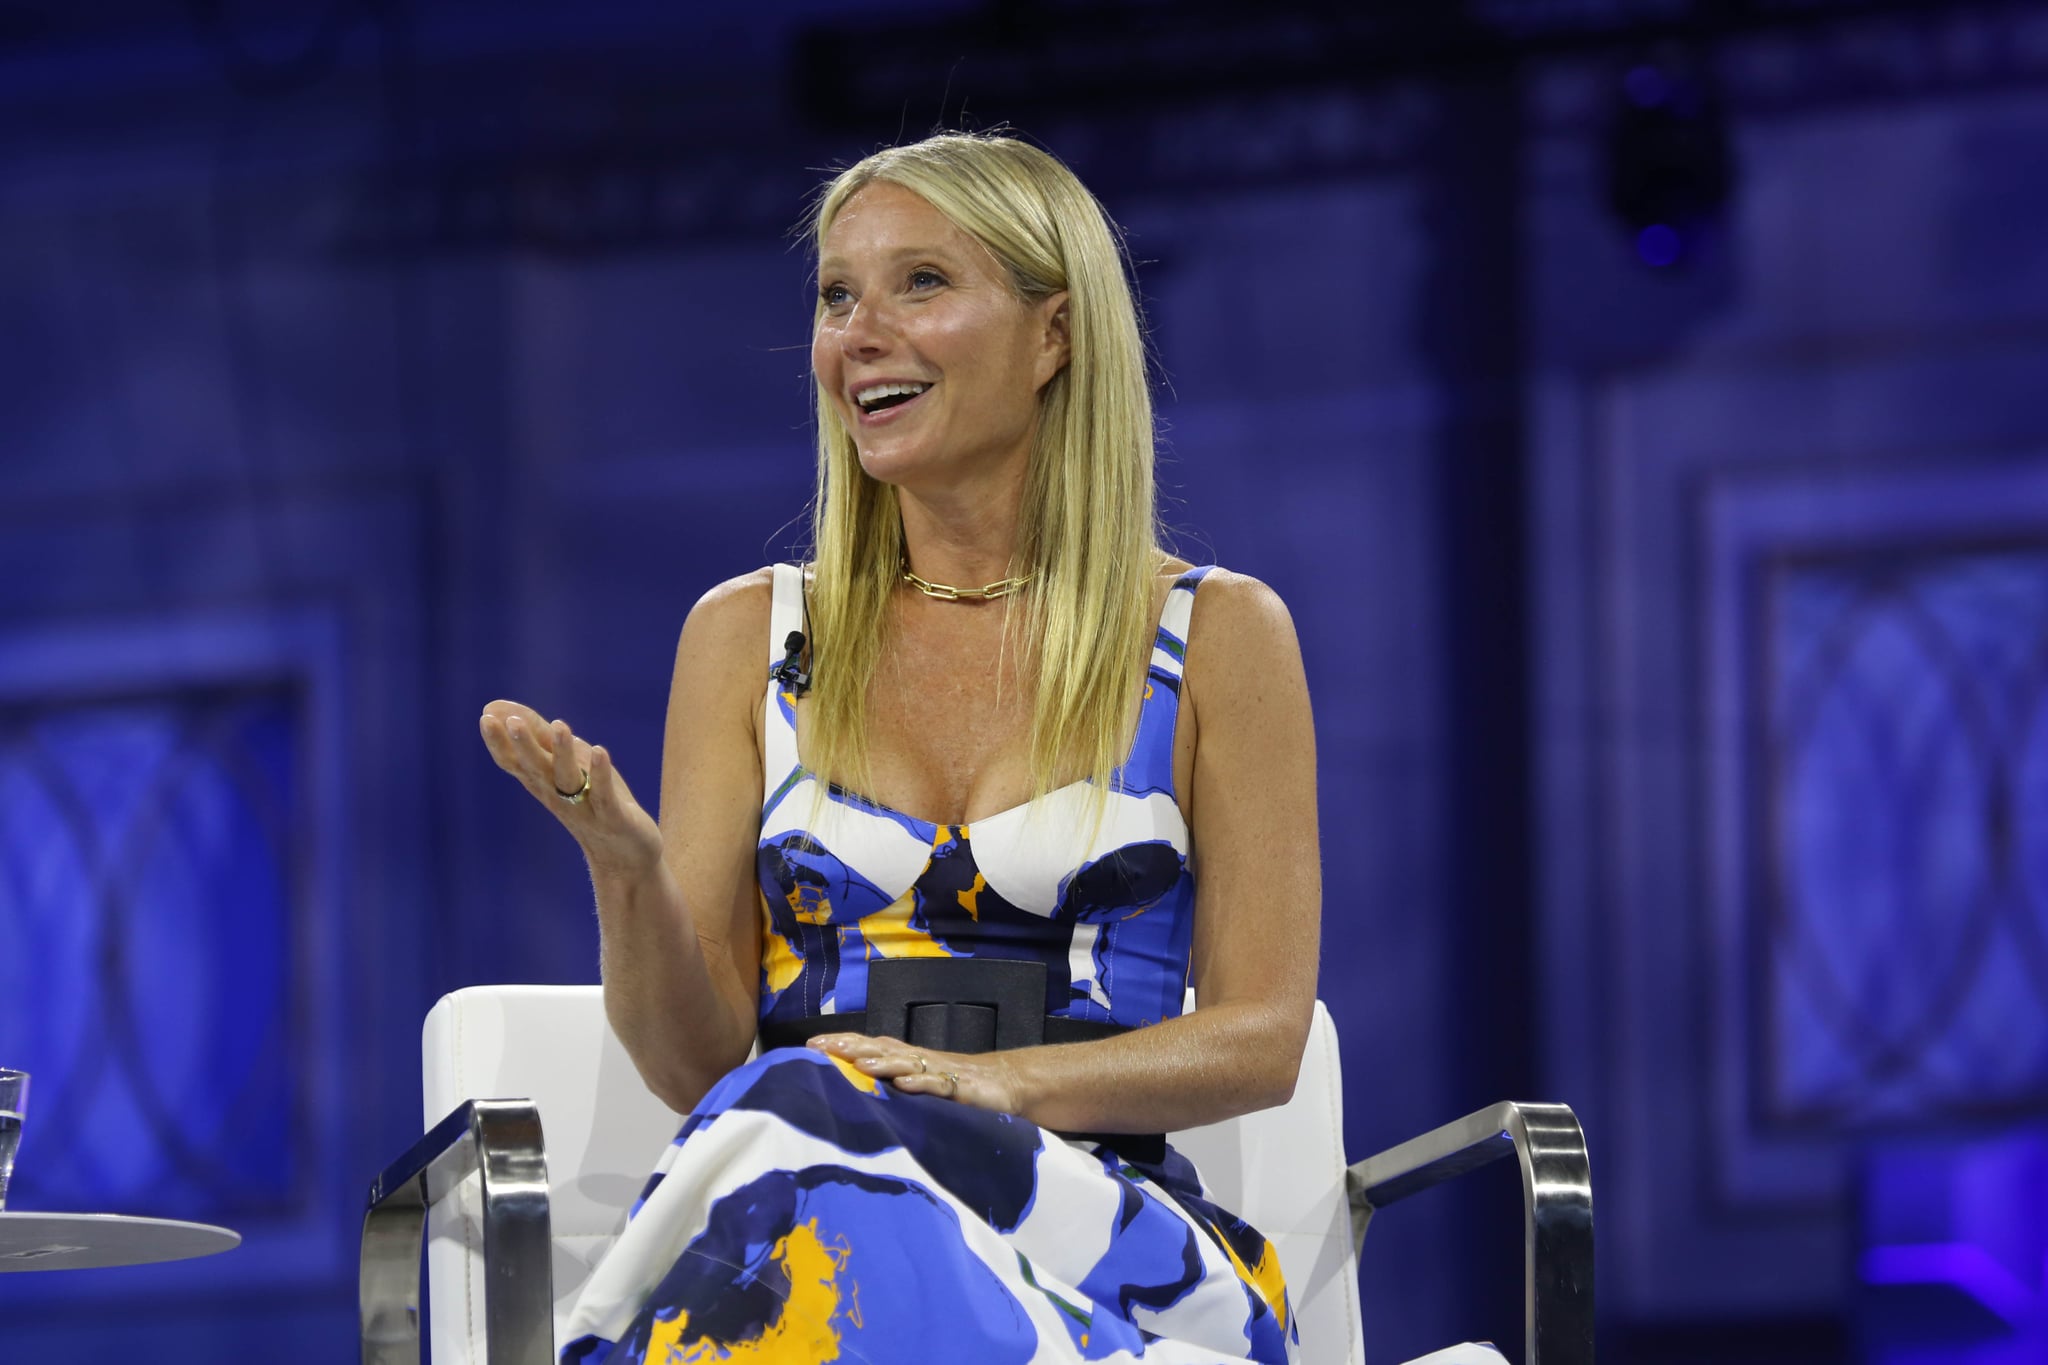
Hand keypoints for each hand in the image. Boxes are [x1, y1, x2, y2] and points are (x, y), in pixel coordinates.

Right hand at [478, 700, 662, 878]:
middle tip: (511, 722)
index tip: (485, 718)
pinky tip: (600, 750)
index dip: (499, 742)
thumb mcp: (563, 763)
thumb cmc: (589, 800)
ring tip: (559, 725)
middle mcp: (556, 794)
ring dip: (562, 753)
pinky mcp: (611, 816)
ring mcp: (583, 807)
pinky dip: (601, 773)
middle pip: (536, 769)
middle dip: (524, 746)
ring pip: (568, 779)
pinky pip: (603, 795)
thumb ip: (536, 735)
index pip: (514, 763)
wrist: (623, 854)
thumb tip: (496, 707)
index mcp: (542, 782)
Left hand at [806, 1033, 1026, 1116]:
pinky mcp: (957, 1088)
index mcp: (906, 1058)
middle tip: (821, 1046)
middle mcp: (917, 1059)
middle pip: (880, 1048)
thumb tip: (854, 1081)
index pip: (868, 1045)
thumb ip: (892, 1079)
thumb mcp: (919, 1081)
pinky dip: (920, 1084)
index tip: (811, 1044)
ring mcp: (937, 1071)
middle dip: (851, 1047)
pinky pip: (937, 1085)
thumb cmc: (956, 1082)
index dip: (841, 1043)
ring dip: (881, 1062)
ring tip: (857, 1063)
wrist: (1004, 1081)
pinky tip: (904, 1085)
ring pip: (905, 1063)